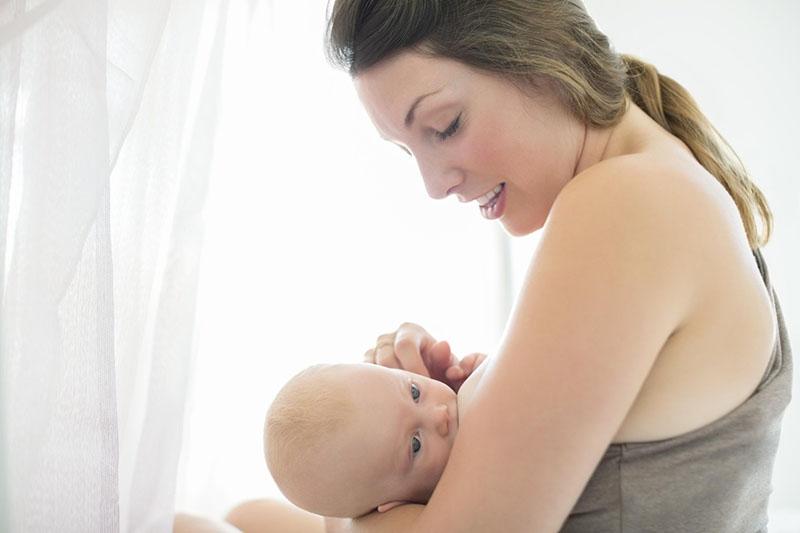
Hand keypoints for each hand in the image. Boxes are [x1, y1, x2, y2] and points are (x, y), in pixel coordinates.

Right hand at [363, 322, 484, 391]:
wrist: (426, 382)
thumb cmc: (440, 373)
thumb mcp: (448, 368)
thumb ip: (450, 361)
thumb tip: (443, 346)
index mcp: (409, 331)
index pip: (404, 346)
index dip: (414, 368)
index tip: (426, 389)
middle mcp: (388, 338)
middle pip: (386, 358)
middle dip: (401, 381)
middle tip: (414, 399)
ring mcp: (373, 351)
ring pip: (372, 370)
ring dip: (388, 388)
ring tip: (405, 403)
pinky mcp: (363, 367)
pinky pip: (364, 379)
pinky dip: (377, 391)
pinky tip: (392, 403)